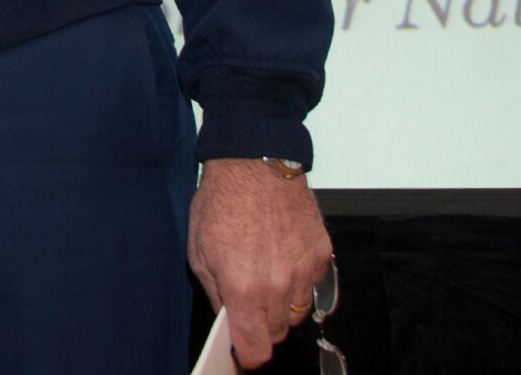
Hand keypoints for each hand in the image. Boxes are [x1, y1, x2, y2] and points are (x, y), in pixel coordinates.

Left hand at [187, 159, 332, 367]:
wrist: (254, 165)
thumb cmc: (222, 202)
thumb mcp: (199, 251)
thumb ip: (216, 292)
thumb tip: (228, 318)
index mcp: (244, 287)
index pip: (256, 348)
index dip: (249, 355)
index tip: (244, 352)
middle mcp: (278, 285)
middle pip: (277, 333)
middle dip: (261, 325)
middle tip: (248, 303)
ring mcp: (303, 271)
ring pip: (296, 313)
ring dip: (280, 305)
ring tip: (264, 275)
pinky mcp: (321, 255)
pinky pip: (311, 287)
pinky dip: (297, 281)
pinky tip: (280, 258)